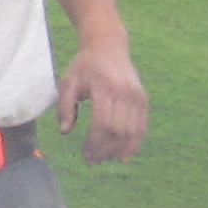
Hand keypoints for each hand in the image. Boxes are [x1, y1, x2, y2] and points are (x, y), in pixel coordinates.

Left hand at [54, 36, 146, 162]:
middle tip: (92, 161)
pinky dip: (134, 143)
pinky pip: (141, 126)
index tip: (85, 155)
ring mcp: (137, 95)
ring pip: (132, 131)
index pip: (102, 123)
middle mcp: (124, 92)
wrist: (108, 45)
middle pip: (118, 130)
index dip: (95, 143)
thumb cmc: (84, 65)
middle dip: (105, 150)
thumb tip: (65, 131)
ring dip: (119, 150)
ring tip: (106, 160)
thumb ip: (65, 107)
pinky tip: (124, 155)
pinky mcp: (143, 98)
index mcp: (104, 88)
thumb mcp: (68, 81)